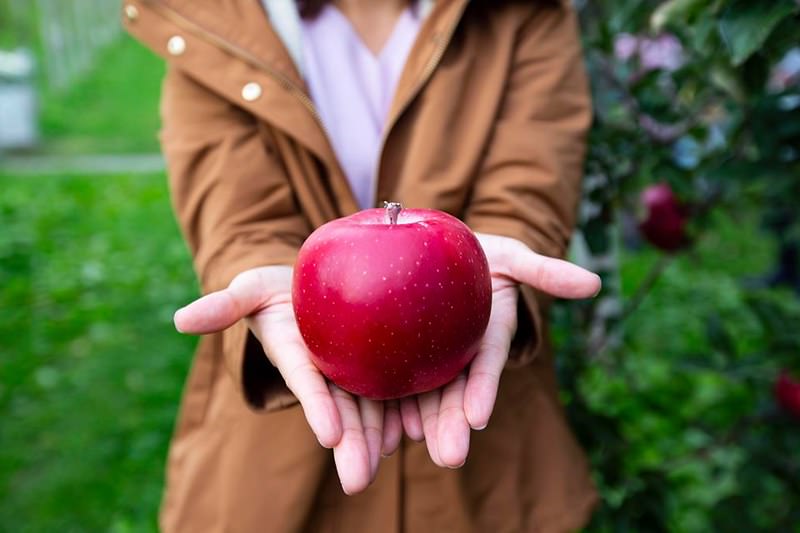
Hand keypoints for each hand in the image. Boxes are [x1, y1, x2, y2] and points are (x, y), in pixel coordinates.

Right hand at [173, 266, 402, 494]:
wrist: (315, 287)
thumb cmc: (278, 291)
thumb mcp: (251, 290)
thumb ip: (224, 305)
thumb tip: (180, 319)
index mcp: (297, 356)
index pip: (307, 383)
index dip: (317, 406)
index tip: (328, 435)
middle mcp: (327, 370)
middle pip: (342, 409)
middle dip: (352, 444)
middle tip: (359, 478)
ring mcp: (354, 369)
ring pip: (372, 406)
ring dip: (381, 435)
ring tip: (396, 457)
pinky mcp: (381, 361)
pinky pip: (396, 387)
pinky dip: (407, 409)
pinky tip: (420, 428)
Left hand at [394, 233, 600, 467]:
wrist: (439, 253)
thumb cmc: (481, 254)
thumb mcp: (513, 257)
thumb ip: (546, 271)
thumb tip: (594, 284)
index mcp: (489, 333)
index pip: (486, 362)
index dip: (483, 388)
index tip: (477, 417)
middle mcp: (463, 352)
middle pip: (457, 391)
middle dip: (452, 425)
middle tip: (449, 458)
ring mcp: (435, 356)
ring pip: (427, 395)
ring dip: (422, 425)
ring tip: (411, 450)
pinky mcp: (408, 353)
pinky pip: (399, 380)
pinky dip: (394, 407)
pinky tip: (386, 433)